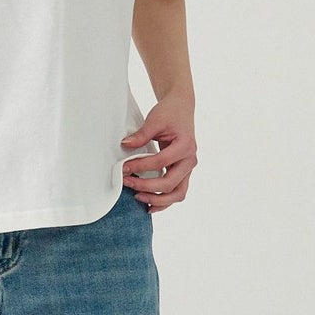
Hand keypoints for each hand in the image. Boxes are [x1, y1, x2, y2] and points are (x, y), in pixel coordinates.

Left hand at [120, 94, 198, 213]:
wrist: (182, 108)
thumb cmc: (170, 113)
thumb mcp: (155, 120)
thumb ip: (141, 134)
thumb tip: (125, 145)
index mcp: (185, 146)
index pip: (161, 162)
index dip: (141, 166)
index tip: (124, 168)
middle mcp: (190, 160)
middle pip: (171, 183)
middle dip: (147, 186)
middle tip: (127, 183)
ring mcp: (188, 168)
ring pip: (178, 193)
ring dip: (158, 199)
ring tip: (138, 198)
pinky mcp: (183, 172)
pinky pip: (177, 191)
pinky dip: (165, 200)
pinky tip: (150, 205)